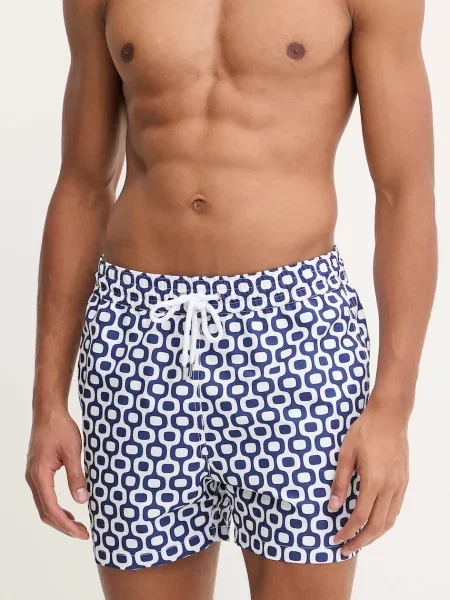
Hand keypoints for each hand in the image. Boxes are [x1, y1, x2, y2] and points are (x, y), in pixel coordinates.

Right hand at [25, 407, 89, 539]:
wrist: (48, 412)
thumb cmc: (60, 428)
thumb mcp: (73, 451)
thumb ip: (76, 476)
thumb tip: (81, 500)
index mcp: (40, 475)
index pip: (51, 509)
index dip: (66, 525)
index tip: (82, 533)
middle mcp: (33, 478)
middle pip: (45, 512)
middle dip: (63, 526)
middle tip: (82, 533)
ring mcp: (33, 475)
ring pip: (44, 505)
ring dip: (59, 518)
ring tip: (77, 525)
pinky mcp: (38, 471)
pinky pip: (44, 495)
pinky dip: (55, 507)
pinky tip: (68, 509)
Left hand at [329, 401, 408, 554]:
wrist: (389, 416)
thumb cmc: (364, 431)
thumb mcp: (345, 454)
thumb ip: (339, 482)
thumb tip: (332, 506)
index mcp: (373, 481)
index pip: (359, 517)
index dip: (347, 531)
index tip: (336, 538)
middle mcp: (389, 487)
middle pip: (376, 526)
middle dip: (360, 540)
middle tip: (346, 547)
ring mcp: (399, 485)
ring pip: (389, 520)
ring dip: (374, 535)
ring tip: (359, 540)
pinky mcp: (403, 480)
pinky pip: (395, 509)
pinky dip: (384, 522)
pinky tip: (374, 522)